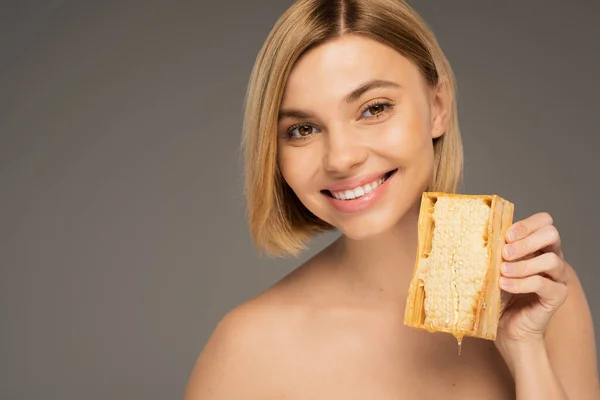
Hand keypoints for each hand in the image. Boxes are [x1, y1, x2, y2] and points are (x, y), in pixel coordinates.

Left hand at [495, 212, 569, 346]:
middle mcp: (552, 257)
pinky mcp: (557, 296)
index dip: (526, 224)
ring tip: (502, 272)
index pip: (544, 221)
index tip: (506, 235)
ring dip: (523, 264)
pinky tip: (505, 285)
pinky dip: (522, 283)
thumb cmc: (498, 294)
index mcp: (537, 245)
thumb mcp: (493, 267)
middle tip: (505, 252)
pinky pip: (544, 284)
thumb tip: (480, 235)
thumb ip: (494, 251)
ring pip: (551, 259)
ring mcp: (557, 277)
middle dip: (527, 240)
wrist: (505, 327)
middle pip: (551, 234)